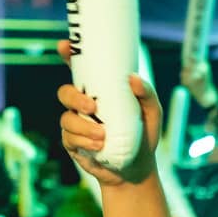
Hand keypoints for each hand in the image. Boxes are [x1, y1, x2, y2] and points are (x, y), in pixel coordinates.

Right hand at [54, 40, 160, 185]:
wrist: (136, 170)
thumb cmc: (143, 135)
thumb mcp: (152, 113)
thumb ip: (147, 95)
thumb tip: (134, 78)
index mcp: (100, 92)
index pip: (80, 70)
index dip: (69, 55)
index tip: (65, 46)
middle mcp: (83, 105)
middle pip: (65, 92)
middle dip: (74, 97)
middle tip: (92, 107)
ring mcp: (76, 124)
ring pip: (66, 118)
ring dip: (82, 127)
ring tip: (102, 136)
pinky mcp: (73, 143)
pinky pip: (69, 138)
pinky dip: (83, 141)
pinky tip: (98, 146)